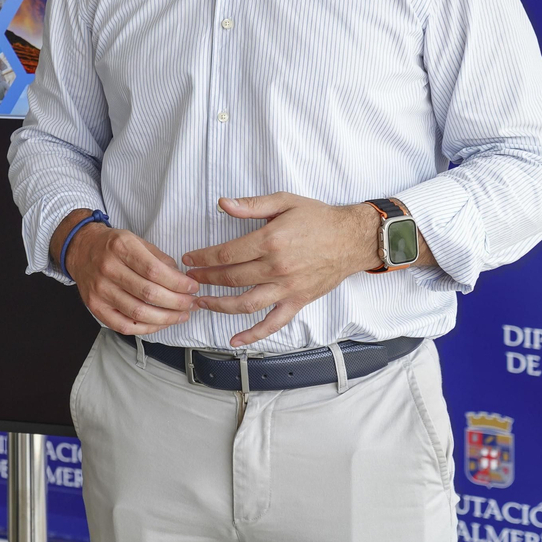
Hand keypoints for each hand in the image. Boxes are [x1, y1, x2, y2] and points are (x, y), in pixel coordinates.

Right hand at [61, 216, 198, 334]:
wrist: (81, 250)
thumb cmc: (111, 245)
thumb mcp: (136, 240)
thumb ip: (159, 259)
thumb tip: (181, 280)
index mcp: (120, 247)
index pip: (155, 271)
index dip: (178, 283)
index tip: (192, 288)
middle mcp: (108, 268)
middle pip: (149, 294)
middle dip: (177, 302)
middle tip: (190, 303)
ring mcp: (100, 290)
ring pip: (138, 313)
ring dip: (166, 318)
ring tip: (181, 315)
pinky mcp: (95, 306)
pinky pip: (124, 325)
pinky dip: (146, 328)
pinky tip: (160, 323)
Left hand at [181, 193, 378, 347]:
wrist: (352, 238)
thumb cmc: (318, 218)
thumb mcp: (284, 201)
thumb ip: (251, 205)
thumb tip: (222, 203)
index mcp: (270, 241)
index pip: (226, 254)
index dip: (203, 258)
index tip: (189, 260)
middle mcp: (277, 268)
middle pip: (231, 278)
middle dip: (205, 280)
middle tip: (189, 280)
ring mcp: (287, 288)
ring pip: (246, 303)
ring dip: (219, 306)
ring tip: (200, 303)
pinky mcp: (298, 301)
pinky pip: (273, 322)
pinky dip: (254, 334)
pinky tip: (235, 340)